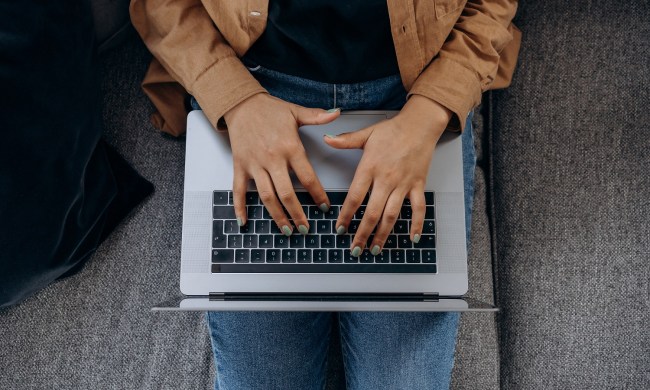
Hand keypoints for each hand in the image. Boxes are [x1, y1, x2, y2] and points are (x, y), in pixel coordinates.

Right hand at [224, 93, 339, 234]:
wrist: (241, 104)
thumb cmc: (269, 110)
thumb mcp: (295, 111)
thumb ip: (317, 116)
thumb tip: (337, 113)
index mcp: (289, 147)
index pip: (307, 176)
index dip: (317, 194)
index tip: (324, 207)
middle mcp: (272, 158)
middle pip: (286, 193)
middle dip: (297, 214)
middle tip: (305, 228)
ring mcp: (254, 164)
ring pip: (266, 196)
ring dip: (276, 215)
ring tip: (286, 230)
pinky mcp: (240, 166)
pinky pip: (238, 190)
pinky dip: (240, 207)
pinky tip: (244, 222)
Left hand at [324, 95, 452, 254]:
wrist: (420, 125)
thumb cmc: (393, 130)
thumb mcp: (366, 134)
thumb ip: (345, 140)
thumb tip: (326, 139)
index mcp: (370, 168)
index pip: (354, 197)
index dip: (346, 215)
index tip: (340, 229)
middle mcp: (386, 179)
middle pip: (372, 213)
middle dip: (362, 234)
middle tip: (355, 249)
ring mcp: (403, 184)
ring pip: (392, 215)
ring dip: (383, 235)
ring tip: (375, 249)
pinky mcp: (418, 185)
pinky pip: (418, 208)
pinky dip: (416, 224)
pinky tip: (412, 238)